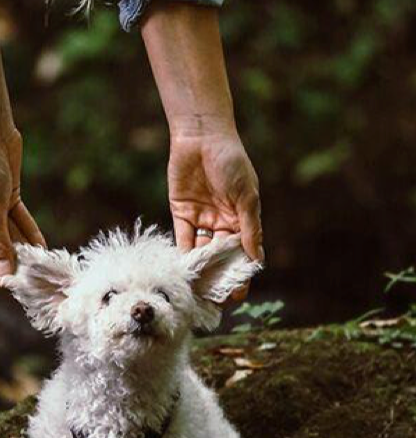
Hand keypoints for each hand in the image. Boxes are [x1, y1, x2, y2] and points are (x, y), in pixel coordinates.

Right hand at [0, 128, 45, 285]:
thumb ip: (0, 243)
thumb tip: (5, 271)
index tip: (8, 283)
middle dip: (10, 262)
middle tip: (30, 276)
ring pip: (7, 237)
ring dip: (22, 249)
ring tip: (40, 264)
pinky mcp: (6, 198)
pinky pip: (18, 222)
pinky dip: (29, 233)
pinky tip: (42, 246)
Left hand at [167, 130, 262, 299]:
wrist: (201, 137)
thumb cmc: (231, 162)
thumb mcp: (246, 196)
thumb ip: (249, 228)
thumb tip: (256, 259)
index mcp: (243, 218)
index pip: (243, 252)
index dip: (241, 272)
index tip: (238, 294)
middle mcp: (222, 221)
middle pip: (220, 255)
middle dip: (218, 277)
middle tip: (215, 299)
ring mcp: (201, 218)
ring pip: (200, 250)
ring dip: (199, 269)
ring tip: (197, 291)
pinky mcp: (181, 212)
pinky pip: (182, 238)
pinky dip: (182, 254)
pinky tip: (183, 271)